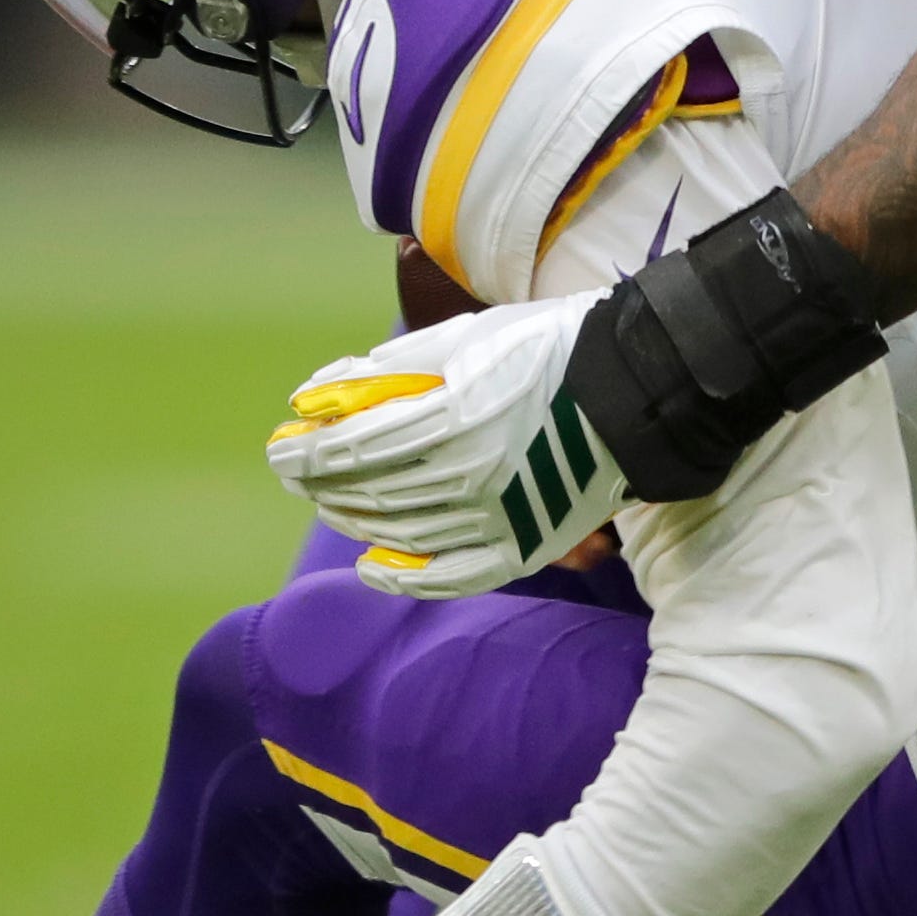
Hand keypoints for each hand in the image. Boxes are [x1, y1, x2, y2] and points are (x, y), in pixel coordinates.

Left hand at [263, 294, 620, 595]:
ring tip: (330, 504)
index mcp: (453, 418)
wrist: (638, 391)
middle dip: (319, 484)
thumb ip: (388, 368)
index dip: (305, 453)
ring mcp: (499, 519)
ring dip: (352, 520)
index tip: (278, 447)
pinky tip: (374, 566)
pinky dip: (406, 576)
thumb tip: (315, 394)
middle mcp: (471, 476)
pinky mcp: (525, 548)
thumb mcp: (466, 339)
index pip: (352, 448)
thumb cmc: (548, 350)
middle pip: (368, 492)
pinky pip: (452, 575)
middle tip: (296, 473)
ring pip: (400, 533)